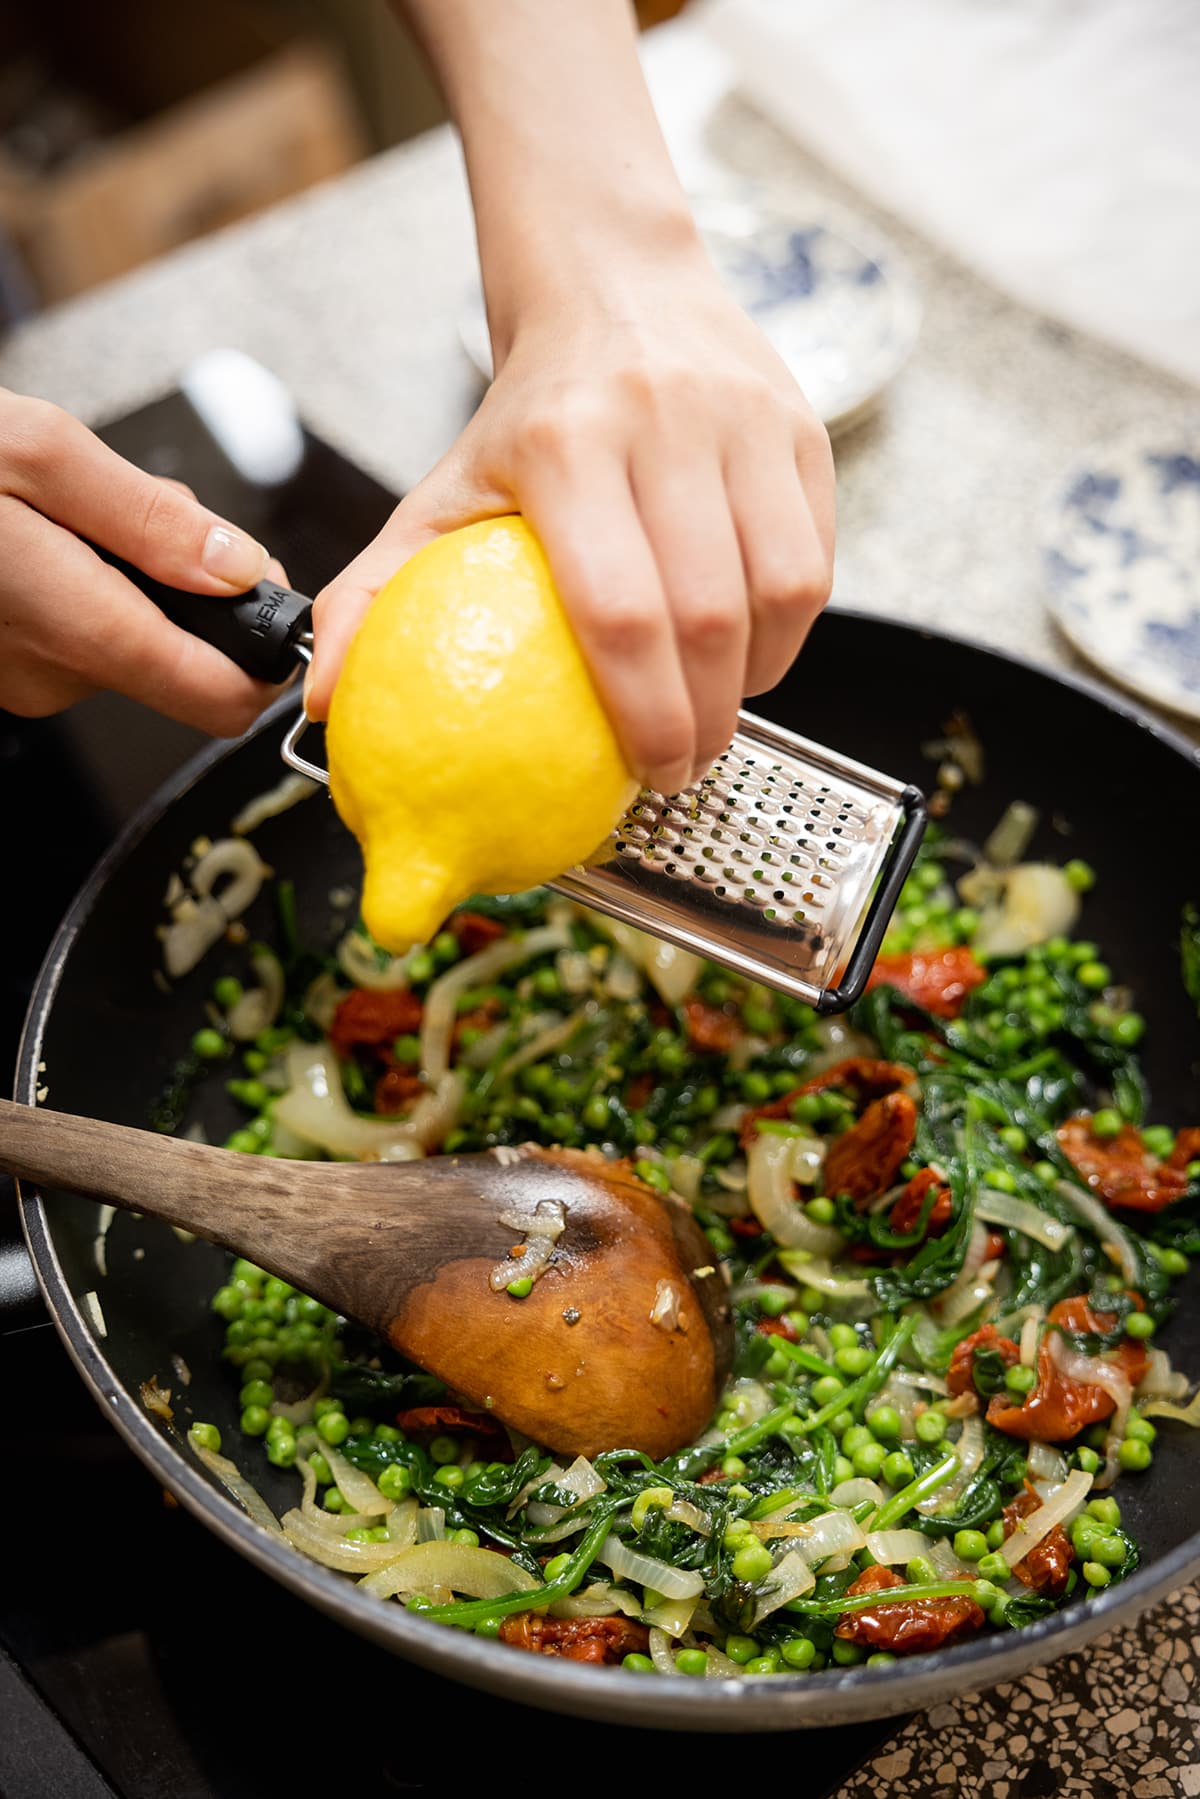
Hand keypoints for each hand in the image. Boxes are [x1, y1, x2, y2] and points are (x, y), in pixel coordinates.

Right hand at [0, 389, 283, 733]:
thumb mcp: (36, 452)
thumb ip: (151, 518)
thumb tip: (239, 569)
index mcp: (75, 627)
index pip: (220, 699)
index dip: (261, 651)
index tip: (264, 596)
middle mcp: (52, 677)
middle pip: (181, 658)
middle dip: (182, 586)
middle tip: (127, 511)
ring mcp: (20, 680)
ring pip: (129, 640)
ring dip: (126, 577)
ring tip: (60, 515)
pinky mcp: (2, 668)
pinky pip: (77, 634)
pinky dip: (80, 585)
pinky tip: (33, 540)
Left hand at [306, 262, 833, 794]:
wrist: (615, 284)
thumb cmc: (526, 415)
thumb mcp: (439, 493)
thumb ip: (373, 596)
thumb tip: (322, 706)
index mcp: (564, 443)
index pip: (620, 609)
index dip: (644, 713)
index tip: (645, 773)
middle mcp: (665, 421)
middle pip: (710, 615)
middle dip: (708, 720)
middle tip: (683, 764)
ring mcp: (746, 420)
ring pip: (783, 590)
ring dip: (758, 678)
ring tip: (720, 711)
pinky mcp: (804, 427)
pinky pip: (817, 559)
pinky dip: (790, 629)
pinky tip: (751, 655)